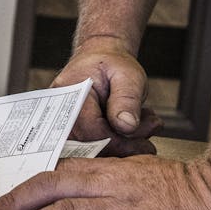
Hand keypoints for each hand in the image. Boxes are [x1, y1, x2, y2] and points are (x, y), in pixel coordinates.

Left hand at [0, 155, 210, 209]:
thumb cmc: (188, 197)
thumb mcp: (140, 183)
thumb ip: (109, 189)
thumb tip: (75, 204)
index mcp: (108, 171)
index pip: (53, 175)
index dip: (20, 191)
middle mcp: (109, 185)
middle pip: (47, 189)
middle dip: (10, 207)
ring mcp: (124, 207)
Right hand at [55, 36, 161, 154]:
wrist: (100, 59)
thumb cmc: (113, 65)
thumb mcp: (128, 75)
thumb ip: (126, 99)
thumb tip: (126, 126)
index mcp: (71, 92)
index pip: (92, 132)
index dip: (120, 142)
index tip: (144, 142)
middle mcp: (60, 111)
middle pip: (89, 146)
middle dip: (124, 145)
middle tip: (150, 129)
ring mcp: (63, 123)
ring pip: (91, 151)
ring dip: (122, 145)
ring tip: (145, 125)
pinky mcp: (73, 132)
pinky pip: (91, 148)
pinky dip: (116, 144)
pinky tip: (131, 130)